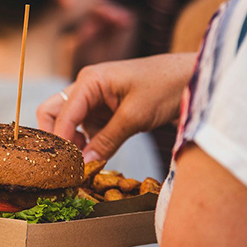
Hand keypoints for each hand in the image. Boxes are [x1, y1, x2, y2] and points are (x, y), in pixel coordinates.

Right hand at [38, 53, 195, 161]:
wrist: (193, 79)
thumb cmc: (166, 87)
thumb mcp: (134, 116)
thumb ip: (106, 141)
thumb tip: (83, 164)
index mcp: (89, 81)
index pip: (59, 114)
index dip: (58, 141)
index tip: (62, 166)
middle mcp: (87, 88)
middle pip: (53, 114)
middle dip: (56, 139)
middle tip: (65, 163)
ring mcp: (95, 100)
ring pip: (69, 125)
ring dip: (73, 145)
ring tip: (84, 165)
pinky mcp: (106, 111)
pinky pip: (87, 130)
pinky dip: (89, 145)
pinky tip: (97, 159)